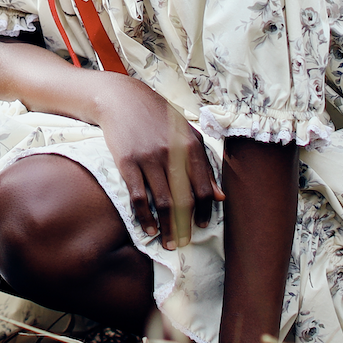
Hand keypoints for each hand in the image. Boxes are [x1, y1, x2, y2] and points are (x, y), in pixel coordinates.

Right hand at [93, 74, 222, 248]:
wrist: (122, 99)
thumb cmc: (157, 116)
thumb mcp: (186, 133)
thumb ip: (204, 163)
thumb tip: (219, 196)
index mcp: (190, 145)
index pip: (204, 187)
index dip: (205, 211)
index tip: (204, 225)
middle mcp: (171, 152)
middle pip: (184, 199)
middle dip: (186, 226)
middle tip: (185, 242)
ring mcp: (148, 158)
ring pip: (163, 202)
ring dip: (167, 228)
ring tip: (169, 243)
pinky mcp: (127, 162)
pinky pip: (138, 197)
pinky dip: (145, 217)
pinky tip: (148, 229)